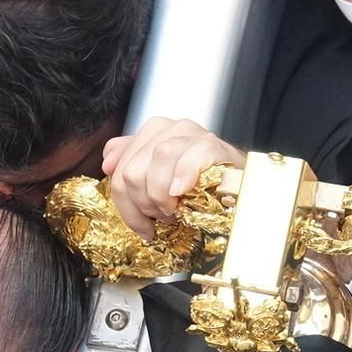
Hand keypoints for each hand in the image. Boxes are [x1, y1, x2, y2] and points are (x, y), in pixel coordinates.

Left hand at [101, 116, 244, 239]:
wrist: (243, 186)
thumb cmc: (203, 185)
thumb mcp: (162, 177)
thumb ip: (132, 164)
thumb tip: (107, 163)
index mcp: (152, 132)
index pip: (119, 169)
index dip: (126, 204)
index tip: (143, 224)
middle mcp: (170, 128)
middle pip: (133, 171)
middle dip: (144, 204)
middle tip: (163, 218)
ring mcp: (192, 134)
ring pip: (157, 161)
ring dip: (162, 197)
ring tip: (176, 211)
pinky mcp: (213, 144)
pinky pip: (188, 160)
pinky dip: (181, 179)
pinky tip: (182, 193)